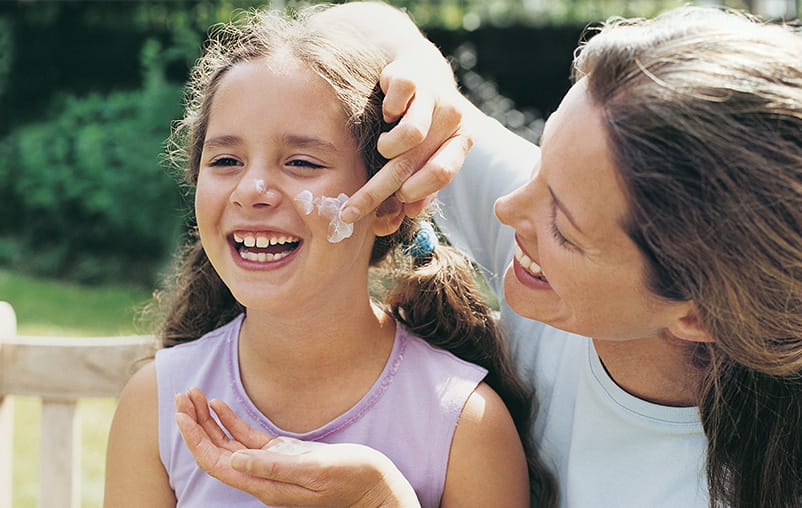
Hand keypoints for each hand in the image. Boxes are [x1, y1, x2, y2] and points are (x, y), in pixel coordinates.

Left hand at [175, 388, 419, 507]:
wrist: (377, 488)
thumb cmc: (353, 479)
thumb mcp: (316, 471)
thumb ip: (275, 467)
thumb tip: (233, 461)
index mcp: (265, 485)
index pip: (216, 462)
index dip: (196, 438)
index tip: (182, 414)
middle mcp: (262, 477)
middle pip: (216, 451)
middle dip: (195, 424)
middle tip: (182, 396)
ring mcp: (272, 465)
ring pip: (228, 443)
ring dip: (208, 421)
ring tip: (193, 396)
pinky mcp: (284, 455)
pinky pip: (247, 439)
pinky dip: (231, 422)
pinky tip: (219, 406)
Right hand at [339, 56, 472, 223]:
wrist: (420, 67)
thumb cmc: (424, 119)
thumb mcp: (428, 151)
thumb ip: (422, 184)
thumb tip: (407, 214)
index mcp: (460, 139)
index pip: (442, 174)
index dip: (415, 193)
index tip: (392, 206)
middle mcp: (452, 118)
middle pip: (413, 163)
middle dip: (376, 192)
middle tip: (350, 211)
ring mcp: (433, 95)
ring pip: (410, 135)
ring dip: (387, 147)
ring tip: (384, 145)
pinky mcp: (411, 78)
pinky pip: (395, 104)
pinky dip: (386, 112)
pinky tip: (388, 112)